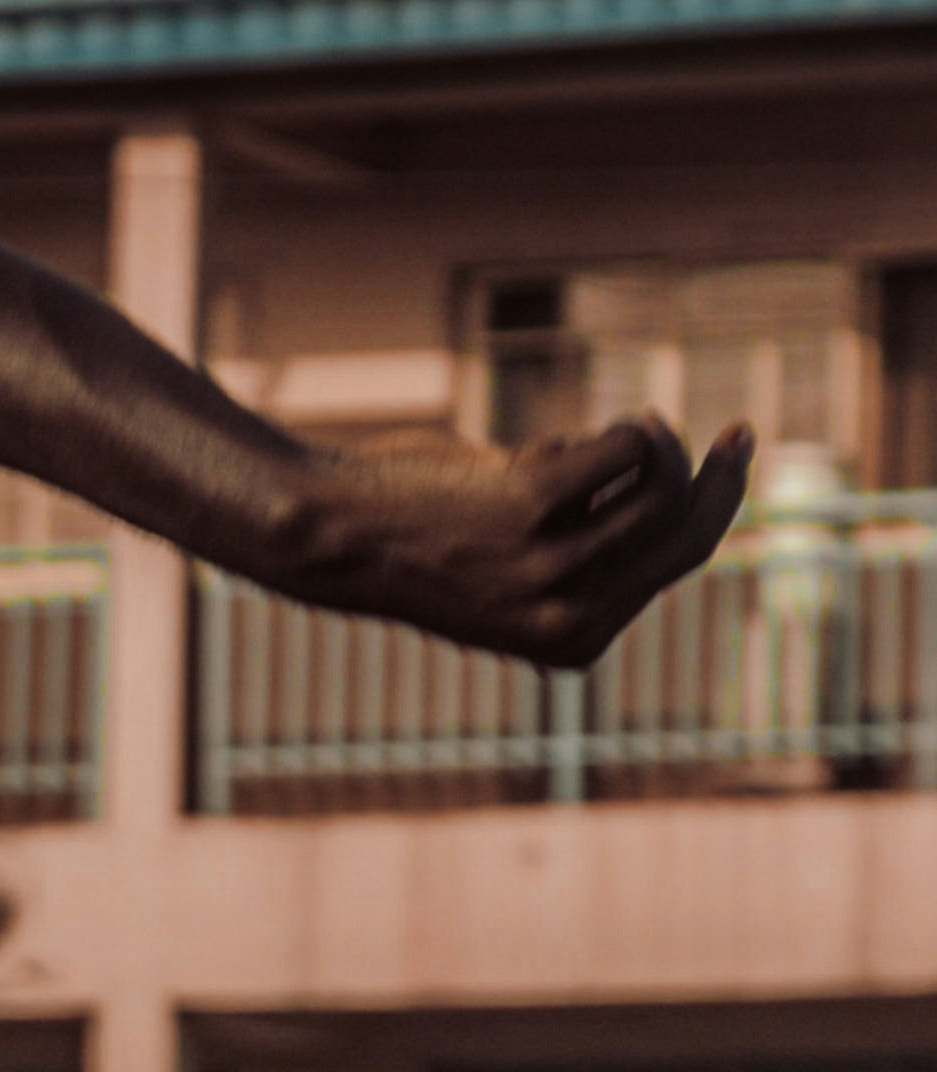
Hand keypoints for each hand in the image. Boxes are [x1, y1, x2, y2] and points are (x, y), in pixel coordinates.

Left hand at [284, 412, 756, 672]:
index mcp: (574, 643)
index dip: (711, 514)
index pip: (675, 569)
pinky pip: (621, 448)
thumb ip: (581, 560)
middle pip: (689, 533)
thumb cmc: (418, 550)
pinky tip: (563, 439)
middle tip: (739, 434)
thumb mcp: (509, 578)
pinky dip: (611, 431)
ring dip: (656, 442)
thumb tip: (660, 494)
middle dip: (726, 478)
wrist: (332, 538)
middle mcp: (571, 612)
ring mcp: (556, 559)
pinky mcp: (536, 500)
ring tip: (632, 428)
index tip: (724, 468)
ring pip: (661, 486)